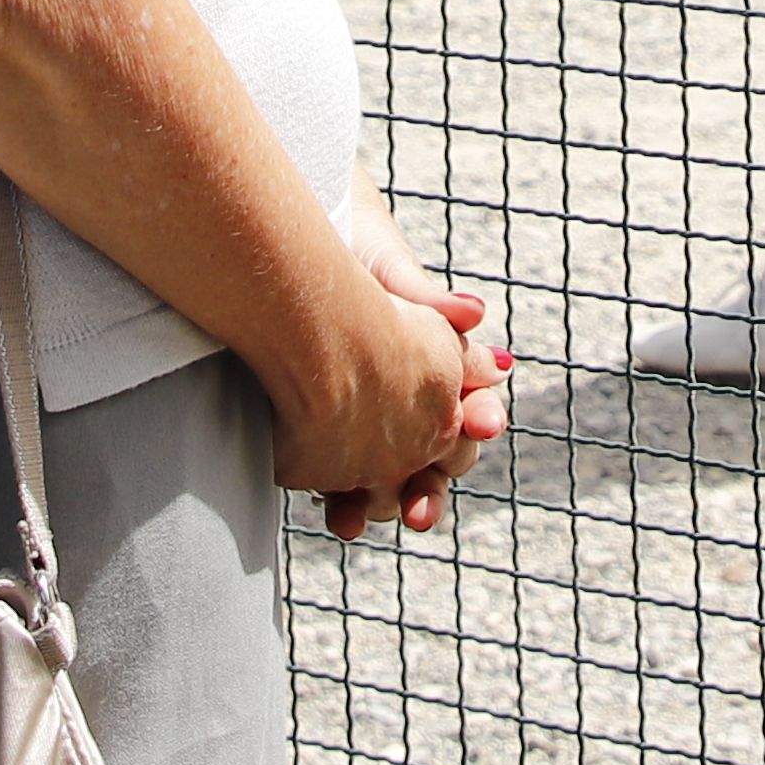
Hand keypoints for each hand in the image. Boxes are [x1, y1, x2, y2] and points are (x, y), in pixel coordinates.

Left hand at [289, 200, 509, 540]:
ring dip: (394, 501)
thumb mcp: (381, 263)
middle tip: (422, 512)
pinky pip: (347, 478)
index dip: (480, 415)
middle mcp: (411, 393)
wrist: (284, 249)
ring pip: (396, 473)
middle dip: (435, 483)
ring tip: (379, 521)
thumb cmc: (345, 242)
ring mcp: (372, 417)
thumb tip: (476, 311)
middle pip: (439, 451)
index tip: (479, 426)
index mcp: (437, 354)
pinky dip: (348, 501)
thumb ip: (423, 294)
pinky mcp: (327, 432)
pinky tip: (337, 518)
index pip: (472, 396)